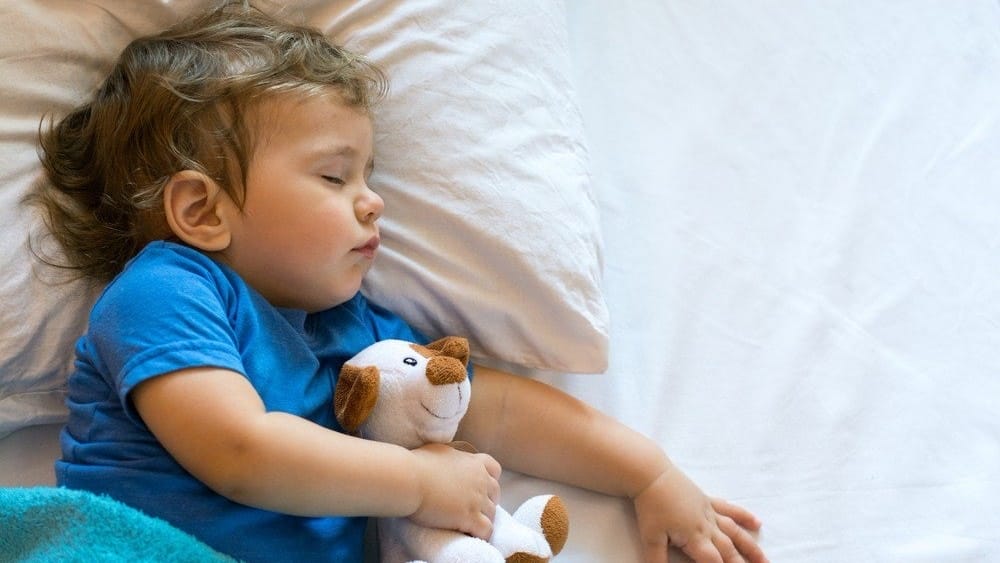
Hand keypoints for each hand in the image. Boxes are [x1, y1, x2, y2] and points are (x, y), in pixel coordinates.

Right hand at [409, 443, 501, 539]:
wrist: (409, 479)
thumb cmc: (417, 464)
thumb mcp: (439, 451)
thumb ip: (451, 456)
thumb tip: (447, 458)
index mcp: (473, 462)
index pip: (494, 469)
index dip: (490, 479)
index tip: (480, 486)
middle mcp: (480, 479)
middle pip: (495, 492)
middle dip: (487, 500)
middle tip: (472, 508)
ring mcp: (477, 499)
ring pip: (492, 513)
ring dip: (483, 518)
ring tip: (469, 524)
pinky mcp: (470, 517)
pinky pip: (487, 530)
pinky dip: (482, 534)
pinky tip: (470, 535)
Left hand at [633, 464, 766, 562]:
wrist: (651, 474)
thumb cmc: (651, 506)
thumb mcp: (650, 538)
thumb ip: (658, 560)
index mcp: (694, 537)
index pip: (714, 561)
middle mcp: (707, 526)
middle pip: (729, 550)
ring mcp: (709, 512)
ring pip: (735, 531)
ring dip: (750, 546)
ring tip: (764, 559)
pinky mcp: (707, 500)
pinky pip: (729, 509)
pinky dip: (743, 516)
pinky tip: (757, 523)